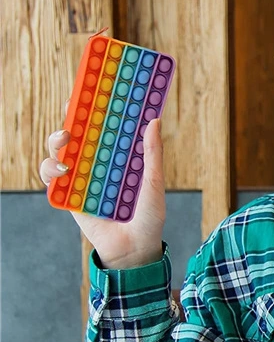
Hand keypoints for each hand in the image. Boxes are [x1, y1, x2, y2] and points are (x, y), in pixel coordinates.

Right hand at [39, 101, 165, 268]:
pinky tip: (62, 169)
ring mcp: (82, 181)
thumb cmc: (148, 218)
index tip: (92, 90)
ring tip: (66, 142)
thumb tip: (153, 121)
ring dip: (57, 143)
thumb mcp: (153, 184)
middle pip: (78, 137)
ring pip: (61, 154)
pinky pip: (53, 180)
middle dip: (71, 120)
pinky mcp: (70, 199)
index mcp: (119, 160)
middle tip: (73, 111)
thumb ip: (152, 155)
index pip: (105, 130)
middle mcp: (98, 167)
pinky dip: (52, 171)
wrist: (135, 251)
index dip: (96, 110)